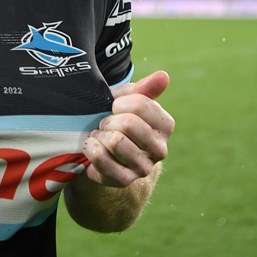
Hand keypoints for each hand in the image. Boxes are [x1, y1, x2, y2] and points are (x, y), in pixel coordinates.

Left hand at [83, 70, 173, 187]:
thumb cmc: (114, 118)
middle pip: (129, 123)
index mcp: (165, 125)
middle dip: (108, 120)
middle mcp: (160, 149)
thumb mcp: (125, 99)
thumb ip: (144, 88)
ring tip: (100, 136)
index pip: (141, 104)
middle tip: (105, 124)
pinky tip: (92, 147)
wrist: (102, 148)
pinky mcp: (125, 180)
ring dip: (99, 135)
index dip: (118, 103)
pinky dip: (91, 148)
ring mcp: (144, 167)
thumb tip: (164, 75)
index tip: (114, 108)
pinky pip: (102, 159)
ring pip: (115, 141)